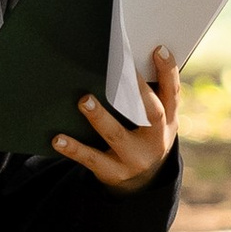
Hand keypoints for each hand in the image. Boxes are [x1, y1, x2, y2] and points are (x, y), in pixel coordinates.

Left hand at [53, 50, 180, 188]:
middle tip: (123, 69)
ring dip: (100, 117)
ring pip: (117, 136)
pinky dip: (74, 149)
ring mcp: (135, 159)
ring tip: (84, 100)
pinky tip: (57, 139)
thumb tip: (129, 58)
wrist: (143, 182)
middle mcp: (156, 141)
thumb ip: (149, 94)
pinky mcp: (113, 172)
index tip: (159, 49)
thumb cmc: (145, 135)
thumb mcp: (158, 120)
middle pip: (151, 115)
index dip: (168, 72)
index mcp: (168, 122)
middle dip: (139, 92)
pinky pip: (91, 159)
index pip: (172, 95)